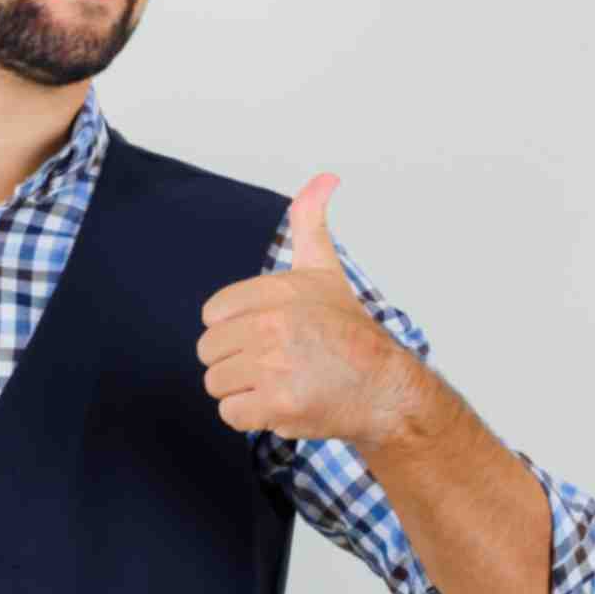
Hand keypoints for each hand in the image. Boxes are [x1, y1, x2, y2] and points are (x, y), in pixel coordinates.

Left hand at [195, 173, 409, 446]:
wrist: (385, 388)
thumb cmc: (349, 331)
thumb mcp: (324, 268)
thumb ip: (311, 220)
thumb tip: (325, 177)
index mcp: (275, 290)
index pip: (211, 314)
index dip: (235, 328)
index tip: (266, 333)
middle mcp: (271, 325)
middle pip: (209, 350)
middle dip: (236, 360)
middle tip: (274, 362)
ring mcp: (273, 366)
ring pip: (216, 382)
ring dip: (242, 389)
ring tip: (279, 382)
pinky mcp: (277, 405)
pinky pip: (230, 413)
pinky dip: (251, 415)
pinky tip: (280, 404)